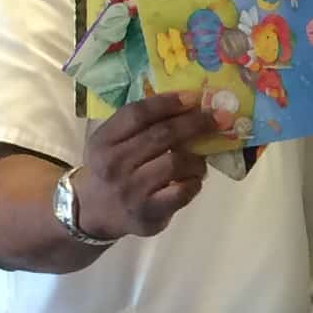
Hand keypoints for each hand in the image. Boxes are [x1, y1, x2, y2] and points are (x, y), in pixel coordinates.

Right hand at [72, 92, 220, 239]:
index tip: (192, 97)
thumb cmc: (110, 171)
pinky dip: (195, 182)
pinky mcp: (149, 211)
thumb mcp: (111, 145)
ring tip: (200, 160)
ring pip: (176, 162)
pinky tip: (193, 180)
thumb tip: (186, 105)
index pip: (137, 114)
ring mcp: (132, 189)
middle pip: (162, 134)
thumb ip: (139, 126)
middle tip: (217, 118)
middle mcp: (115, 163)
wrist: (95, 215)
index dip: (168, 103)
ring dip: (196, 158)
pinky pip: (183, 191)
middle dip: (194, 123)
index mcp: (104, 141)